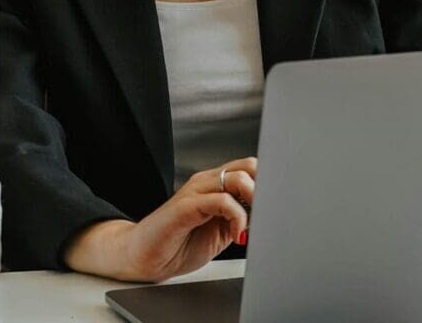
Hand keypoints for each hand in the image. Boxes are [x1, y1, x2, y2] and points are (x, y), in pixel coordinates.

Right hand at [63, 157, 255, 282]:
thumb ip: (240, 218)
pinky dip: (237, 217)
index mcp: (215, 185)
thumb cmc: (180, 243)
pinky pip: (221, 201)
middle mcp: (206, 182)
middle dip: (264, 190)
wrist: (145, 255)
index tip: (276, 209)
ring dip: (254, 203)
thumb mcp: (220, 230)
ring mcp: (195, 191)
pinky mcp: (186, 206)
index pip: (250, 169)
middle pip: (248, 166)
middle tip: (265, 216)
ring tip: (251, 227)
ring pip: (238, 178)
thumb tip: (267, 216)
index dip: (268, 185)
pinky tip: (237, 236)